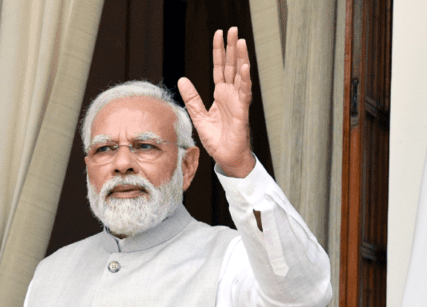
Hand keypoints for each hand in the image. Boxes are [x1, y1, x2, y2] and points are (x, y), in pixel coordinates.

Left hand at [177, 27, 255, 177]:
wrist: (226, 157)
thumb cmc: (216, 138)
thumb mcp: (198, 116)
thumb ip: (191, 98)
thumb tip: (181, 80)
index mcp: (220, 94)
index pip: (220, 68)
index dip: (218, 52)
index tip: (218, 34)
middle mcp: (231, 94)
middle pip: (232, 66)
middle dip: (231, 48)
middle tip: (232, 29)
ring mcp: (238, 101)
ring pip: (240, 75)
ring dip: (240, 58)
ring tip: (240, 41)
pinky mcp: (242, 112)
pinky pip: (244, 93)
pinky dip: (244, 80)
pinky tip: (244, 67)